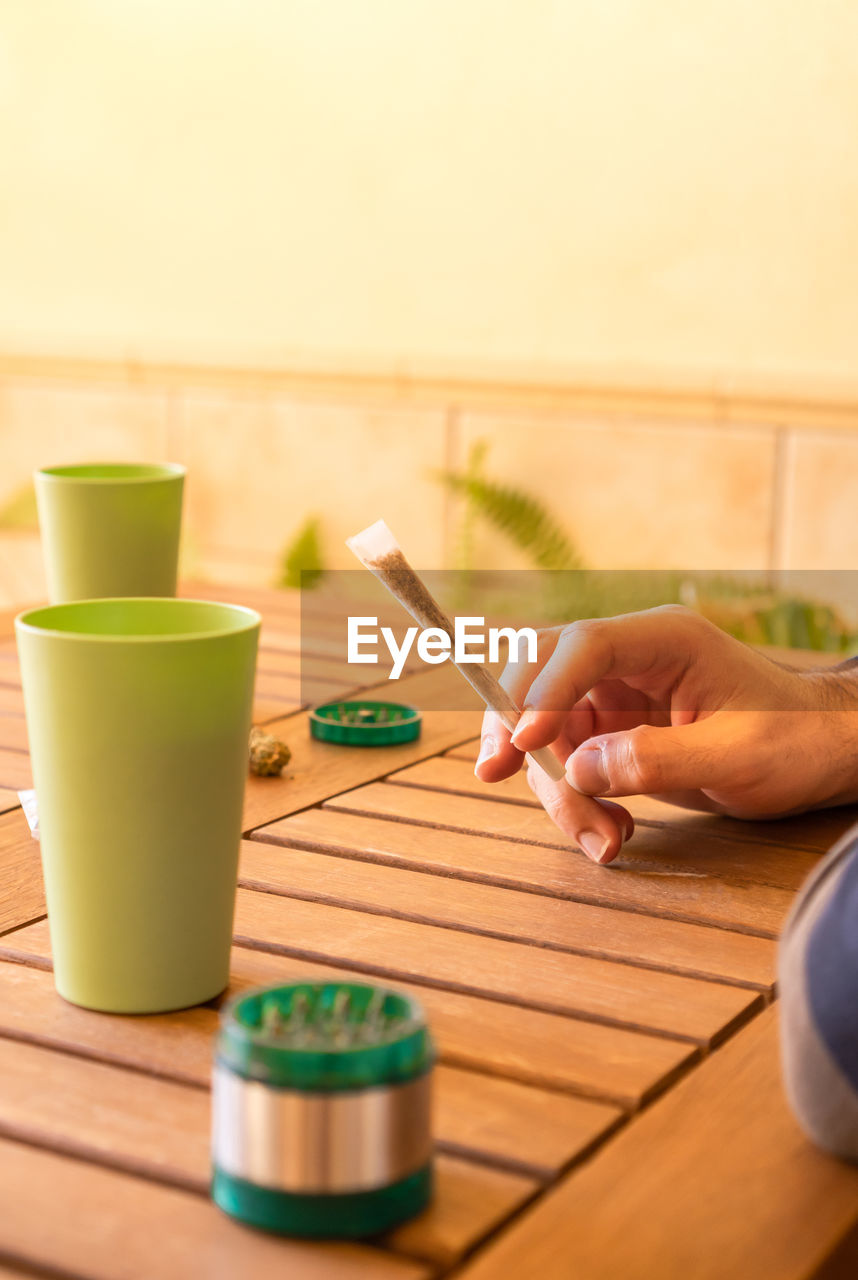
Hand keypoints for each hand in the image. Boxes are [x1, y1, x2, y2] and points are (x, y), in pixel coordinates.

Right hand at [475, 605, 857, 863]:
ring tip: (605, 841)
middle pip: (540, 674)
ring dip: (559, 790)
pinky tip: (612, 831)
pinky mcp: (612, 733)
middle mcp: (630, 660)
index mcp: (664, 640)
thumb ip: (656, 759)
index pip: (582, 645)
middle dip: (513, 726)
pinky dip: (576, 801)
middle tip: (494, 775)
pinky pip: (567, 762)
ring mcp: (615, 696)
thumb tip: (578, 768)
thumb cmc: (793, 742)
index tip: (524, 743)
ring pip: (547, 731)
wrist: (819, 757)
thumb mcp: (734, 756)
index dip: (544, 689)